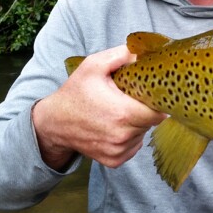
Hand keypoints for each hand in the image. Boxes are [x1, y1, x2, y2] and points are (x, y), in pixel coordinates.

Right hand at [32, 45, 166, 169]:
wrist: (54, 123)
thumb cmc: (75, 92)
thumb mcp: (94, 65)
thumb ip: (121, 55)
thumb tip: (143, 52)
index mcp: (122, 113)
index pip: (158, 112)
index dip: (158, 102)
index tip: (150, 94)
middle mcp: (122, 136)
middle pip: (151, 122)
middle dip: (146, 110)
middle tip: (131, 99)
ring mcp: (118, 151)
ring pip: (143, 134)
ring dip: (137, 124)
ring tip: (119, 112)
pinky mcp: (114, 160)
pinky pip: (133, 147)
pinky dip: (129, 137)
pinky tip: (115, 126)